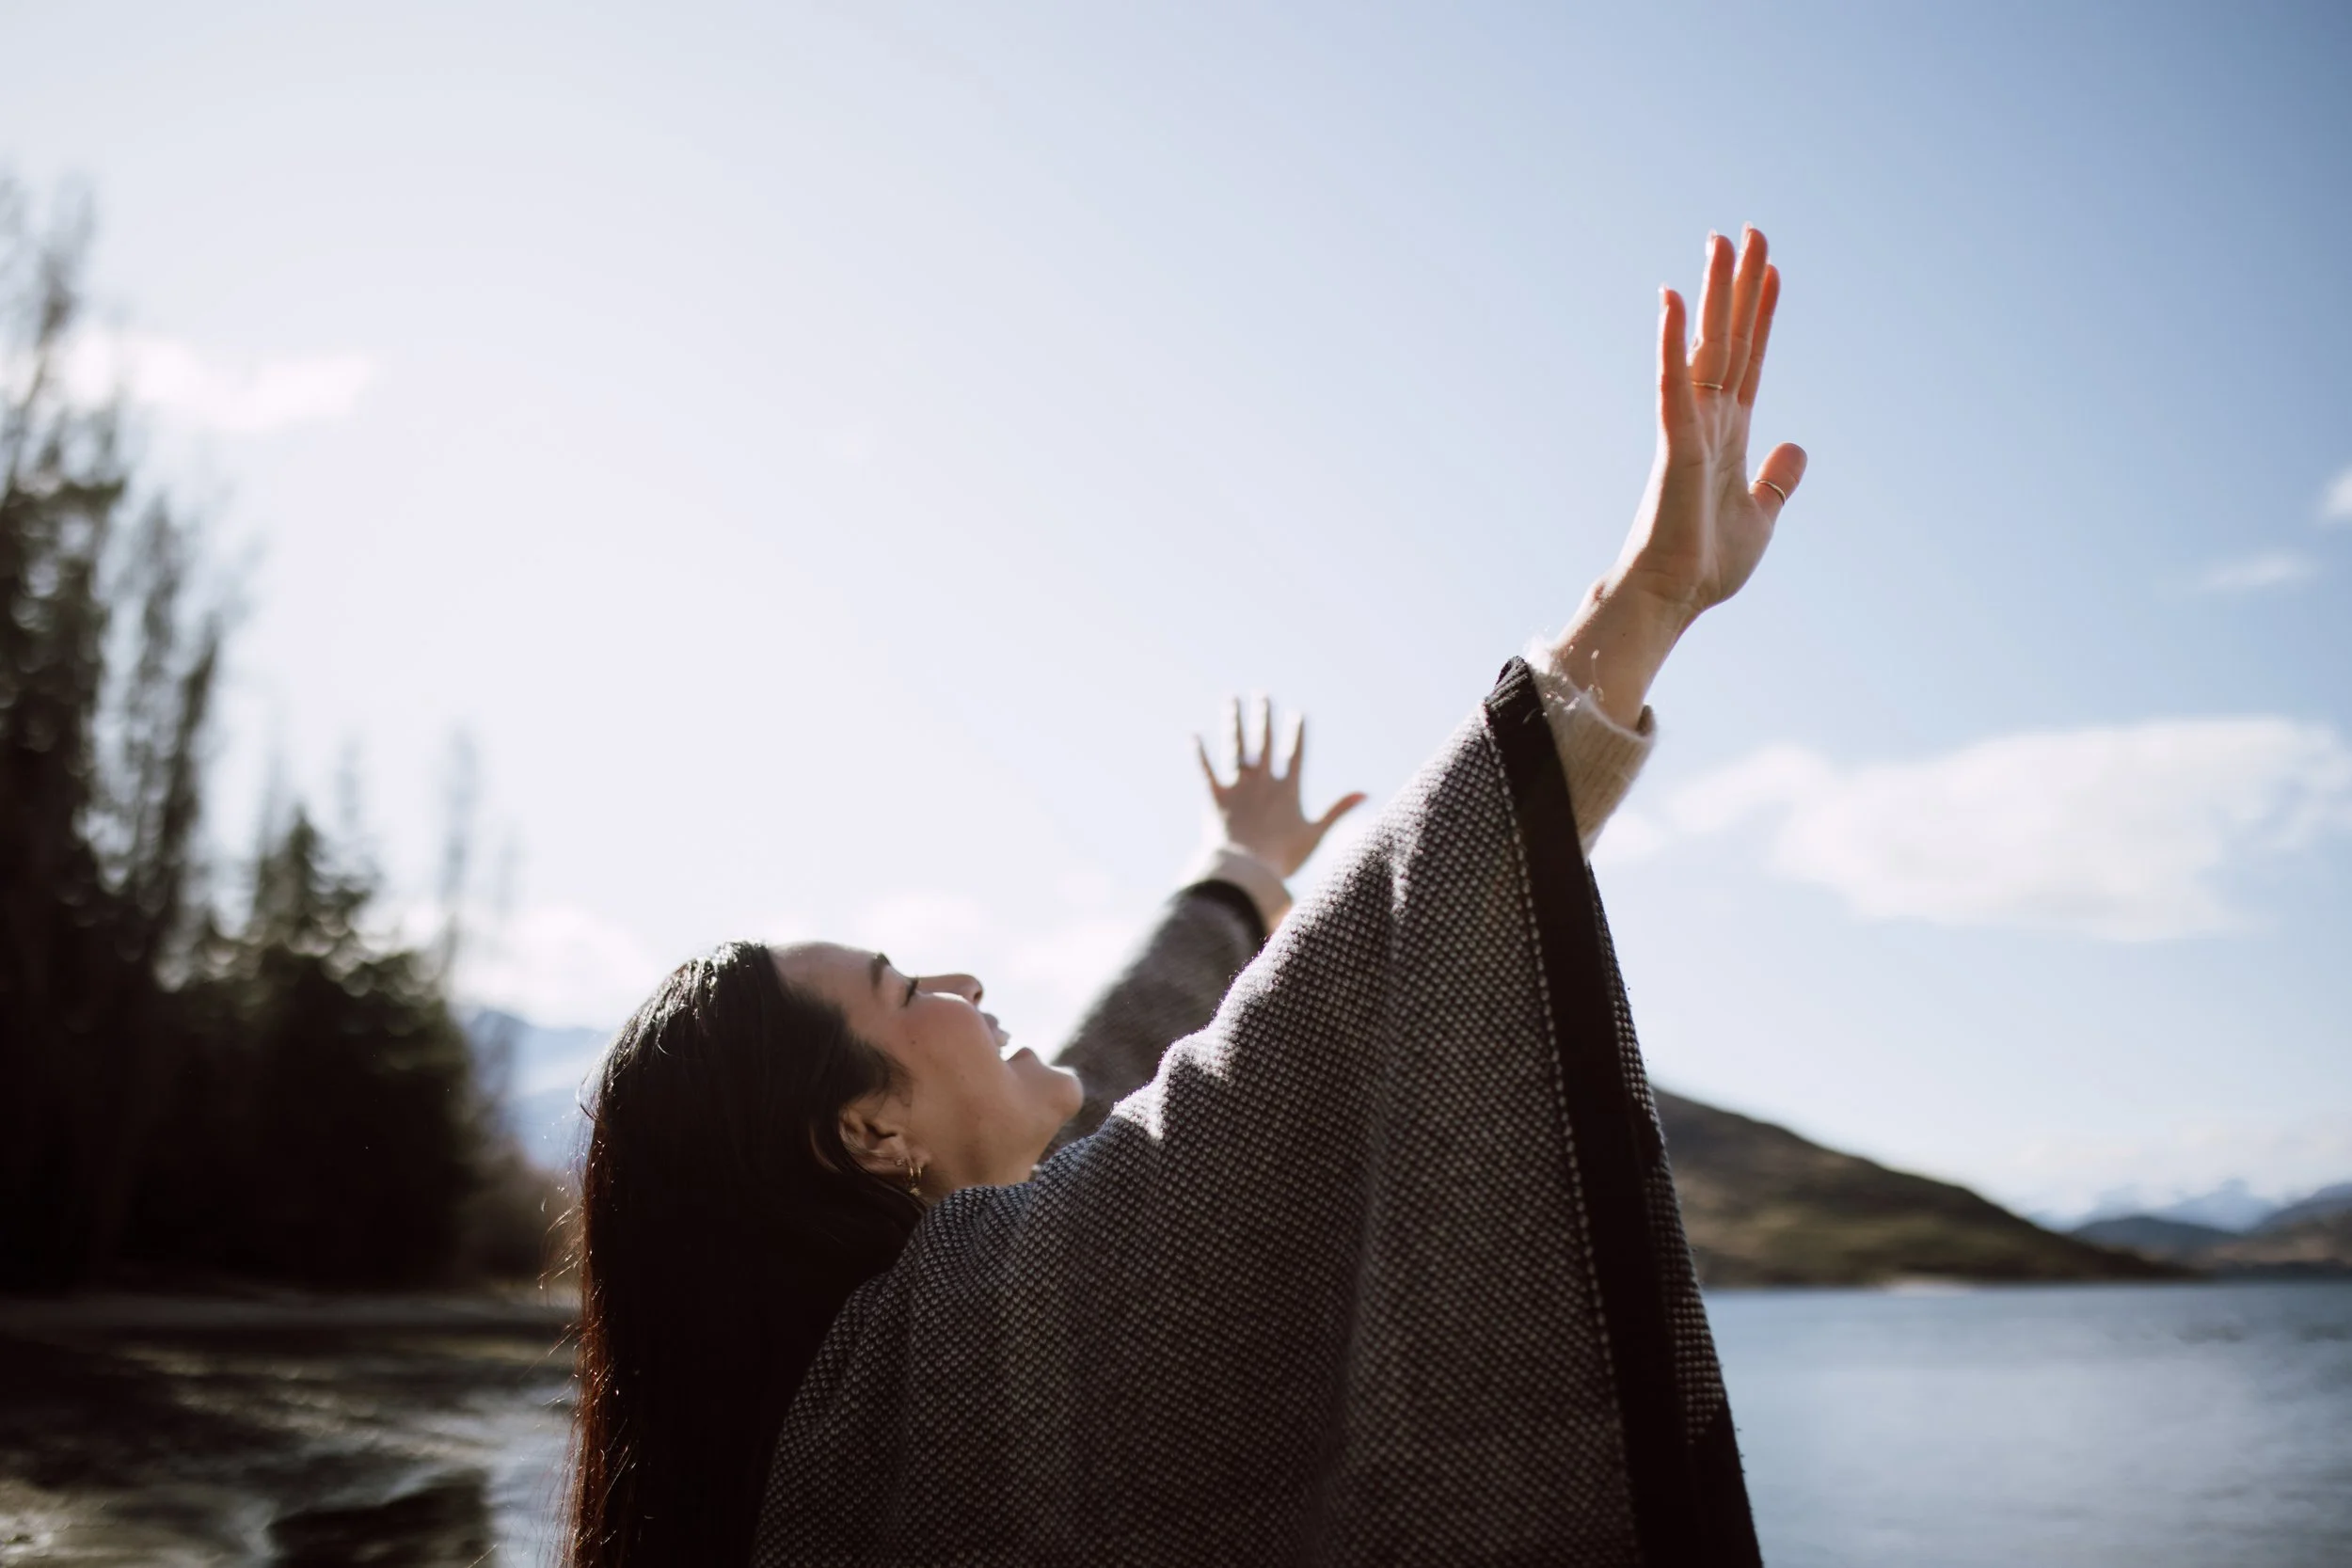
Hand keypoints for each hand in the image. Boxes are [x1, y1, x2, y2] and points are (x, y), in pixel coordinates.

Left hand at [1195, 697, 1366, 878]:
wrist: (1248, 873)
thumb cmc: (1283, 858)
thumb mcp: (1315, 834)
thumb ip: (1338, 810)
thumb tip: (1365, 793)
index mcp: (1287, 790)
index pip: (1294, 754)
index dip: (1296, 733)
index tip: (1296, 713)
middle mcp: (1262, 782)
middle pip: (1264, 742)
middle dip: (1263, 717)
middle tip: (1262, 694)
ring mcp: (1238, 788)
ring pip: (1235, 747)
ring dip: (1233, 722)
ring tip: (1231, 699)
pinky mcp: (1215, 798)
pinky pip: (1205, 770)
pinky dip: (1199, 753)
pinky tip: (1193, 735)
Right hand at [1546, 227, 1808, 728]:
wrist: (1673, 599)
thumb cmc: (1705, 566)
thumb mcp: (1762, 518)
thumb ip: (1777, 480)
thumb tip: (1797, 447)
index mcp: (1729, 436)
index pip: (1751, 360)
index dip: (1762, 315)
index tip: (1771, 271)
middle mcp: (1708, 421)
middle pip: (1730, 338)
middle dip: (1739, 286)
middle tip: (1748, 230)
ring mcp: (1689, 426)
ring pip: (1705, 346)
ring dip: (1713, 293)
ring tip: (1721, 240)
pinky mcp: (1675, 442)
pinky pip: (1673, 381)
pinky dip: (1673, 340)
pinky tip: (1672, 298)